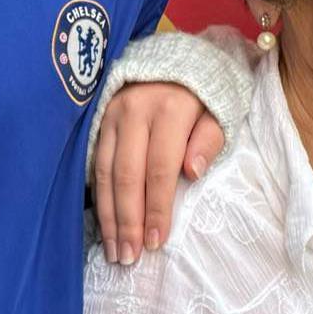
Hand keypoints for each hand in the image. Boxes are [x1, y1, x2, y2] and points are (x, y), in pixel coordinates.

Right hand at [91, 82, 224, 263]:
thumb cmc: (203, 93)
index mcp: (169, 108)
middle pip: (127, 175)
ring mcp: (112, 113)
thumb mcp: (219, 110)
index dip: (157, 207)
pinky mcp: (98, 117)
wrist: (176, 56)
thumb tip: (192, 172)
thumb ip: (209, 139)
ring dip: (108, 215)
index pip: (160, 168)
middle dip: (127, 221)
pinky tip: (101, 221)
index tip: (157, 242)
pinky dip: (98, 195)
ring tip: (114, 250)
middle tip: (129, 257)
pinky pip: (93, 163)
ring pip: (105, 172)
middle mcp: (135, 109)